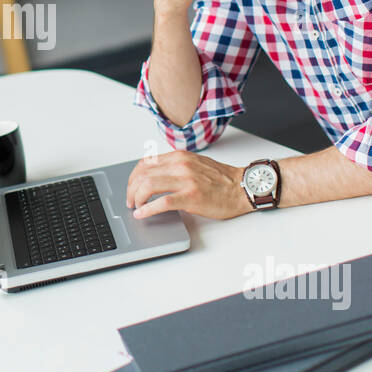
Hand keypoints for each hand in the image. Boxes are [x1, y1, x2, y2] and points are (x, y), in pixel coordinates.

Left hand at [125, 150, 251, 220]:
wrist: (242, 187)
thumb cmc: (221, 179)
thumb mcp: (194, 164)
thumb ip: (174, 166)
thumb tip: (153, 177)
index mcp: (179, 157)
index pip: (145, 163)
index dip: (133, 177)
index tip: (131, 187)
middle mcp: (180, 165)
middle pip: (142, 174)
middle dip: (130, 189)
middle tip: (130, 201)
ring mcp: (186, 180)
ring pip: (148, 186)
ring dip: (136, 198)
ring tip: (136, 207)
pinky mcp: (191, 196)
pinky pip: (162, 202)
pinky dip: (148, 209)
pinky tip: (142, 214)